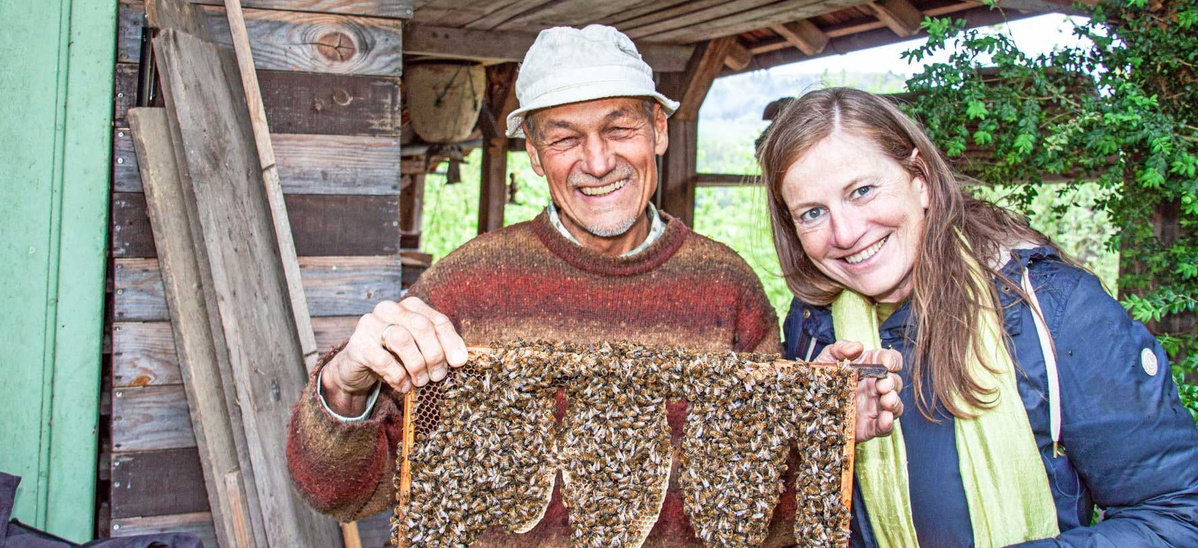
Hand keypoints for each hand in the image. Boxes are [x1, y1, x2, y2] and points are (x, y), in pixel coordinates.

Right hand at [321, 298, 467, 414]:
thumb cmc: (392, 357)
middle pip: (421, 326)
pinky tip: (403, 386)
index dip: (451, 342)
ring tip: (421, 382)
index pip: (437, 320)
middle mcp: (389, 309)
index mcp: (409, 306)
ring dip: (417, 365)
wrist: (355, 368)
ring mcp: (370, 324)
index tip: (459, 362)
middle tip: (438, 376)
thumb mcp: (417, 349)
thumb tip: (460, 359)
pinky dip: (398, 376)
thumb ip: (437, 347)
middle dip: (434, 354)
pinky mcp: (357, 344)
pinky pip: (383, 360)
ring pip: (402, 339)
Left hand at [816, 341, 903, 442]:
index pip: (891, 360)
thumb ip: (840, 348)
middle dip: (892, 383)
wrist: (809, 405)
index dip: (892, 360)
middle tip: (882, 385)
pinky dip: (887, 423)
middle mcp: (877, 386)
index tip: (886, 363)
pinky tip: (885, 418)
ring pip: (895, 405)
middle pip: (895, 382)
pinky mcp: (870, 426)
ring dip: (894, 402)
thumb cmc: (822, 378)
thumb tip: (857, 347)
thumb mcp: (827, 359)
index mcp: (871, 367)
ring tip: (886, 400)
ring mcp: (875, 406)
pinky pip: (884, 427)